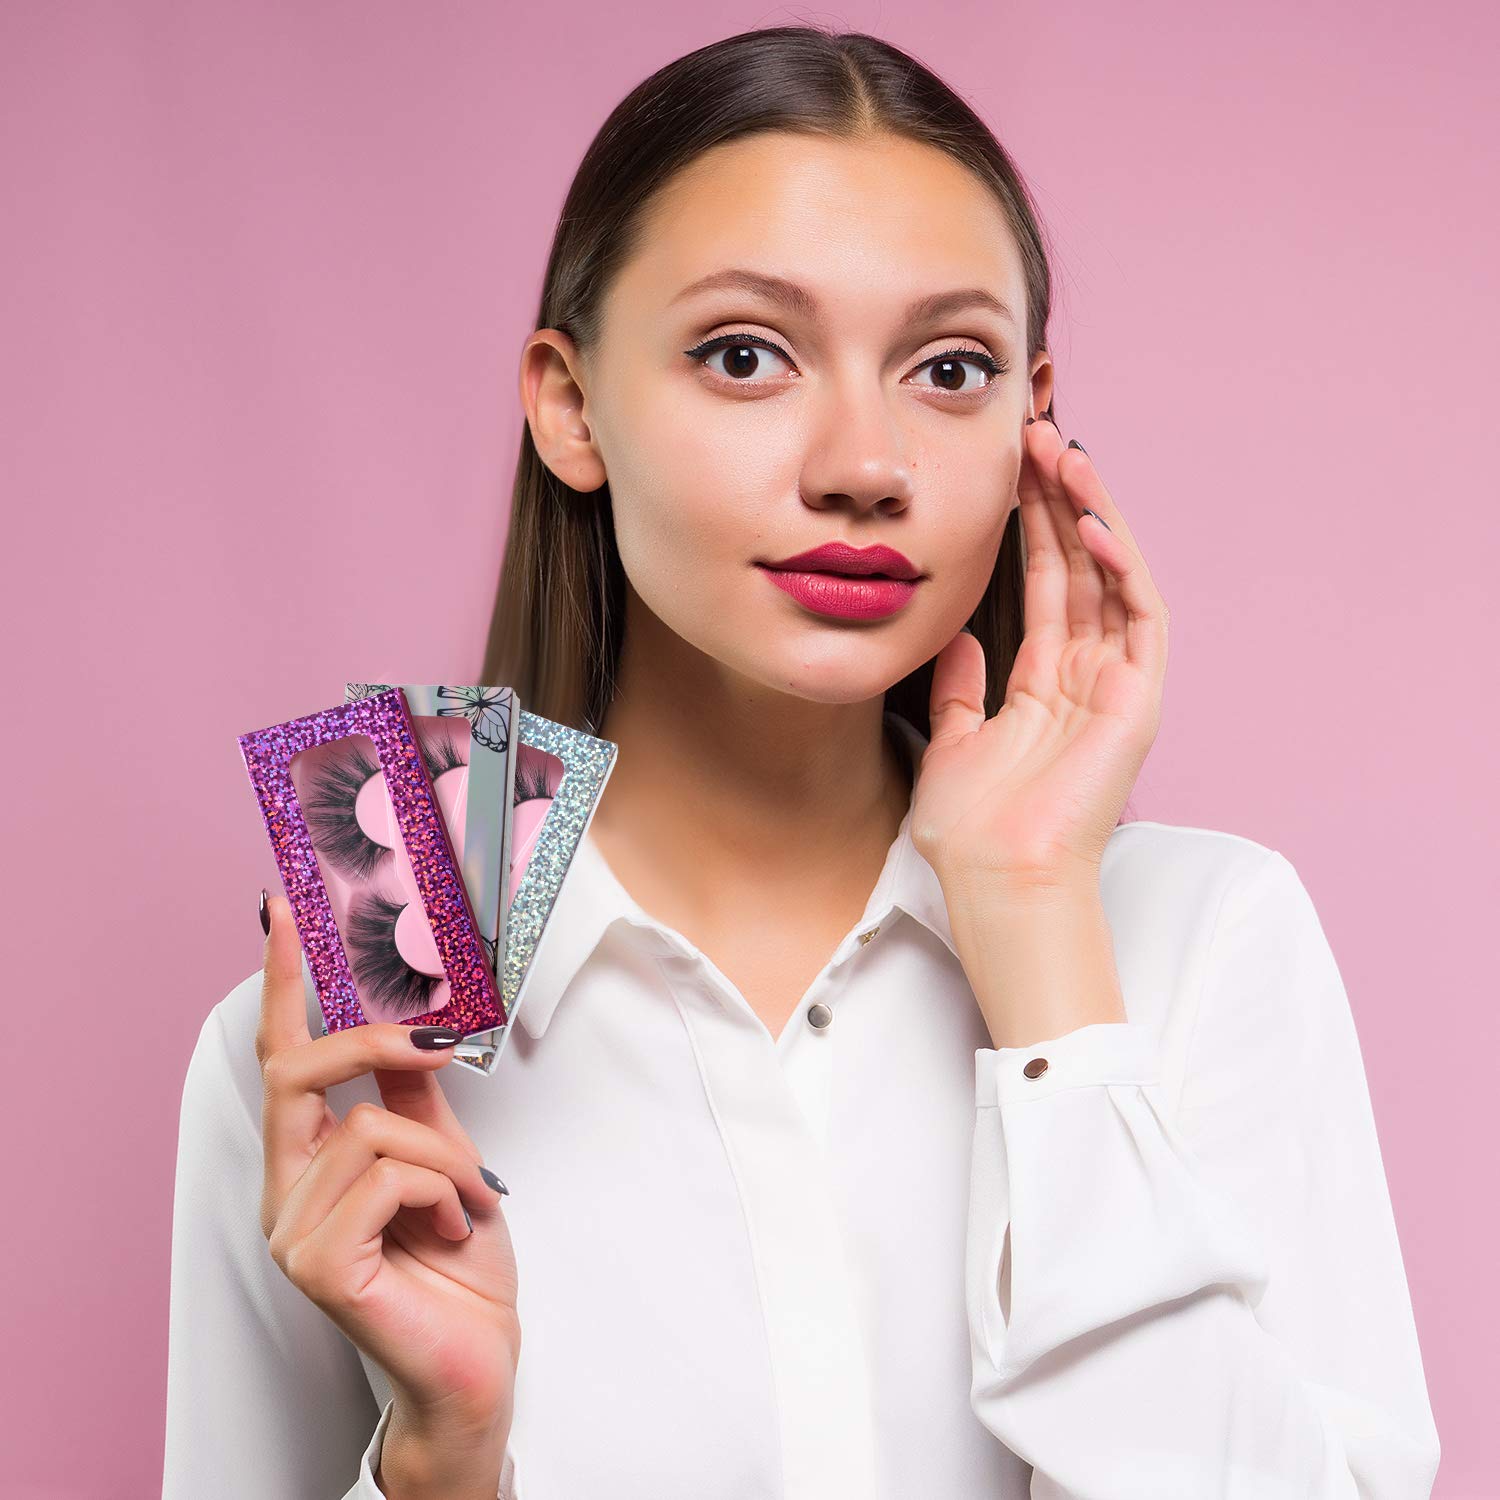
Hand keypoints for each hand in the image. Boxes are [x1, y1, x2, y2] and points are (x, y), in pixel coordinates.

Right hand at [255, 893, 519, 1462]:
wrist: (476, 1363)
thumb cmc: (459, 1267)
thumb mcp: (446, 1159)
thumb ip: (414, 1098)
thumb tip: (412, 1027)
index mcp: (308, 1161)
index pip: (281, 1059)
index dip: (278, 982)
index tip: (280, 911)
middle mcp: (285, 1190)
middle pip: (297, 1073)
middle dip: (370, 1044)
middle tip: (436, 1048)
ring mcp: (292, 1230)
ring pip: (372, 1125)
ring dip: (446, 1155)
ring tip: (468, 1200)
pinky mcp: (318, 1264)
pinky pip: (386, 1176)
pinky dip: (440, 1191)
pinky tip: (448, 1229)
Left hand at [911, 416, 1168, 891]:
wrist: (995, 881)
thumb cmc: (971, 832)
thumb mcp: (950, 744)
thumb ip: (958, 689)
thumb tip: (957, 634)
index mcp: (1043, 687)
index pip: (1044, 587)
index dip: (1029, 528)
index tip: (1007, 473)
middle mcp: (1085, 679)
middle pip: (1079, 570)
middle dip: (1058, 501)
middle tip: (1034, 438)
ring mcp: (1115, 688)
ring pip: (1112, 580)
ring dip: (1091, 514)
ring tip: (1063, 454)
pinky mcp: (1138, 701)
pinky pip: (1139, 619)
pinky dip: (1121, 568)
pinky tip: (1091, 522)